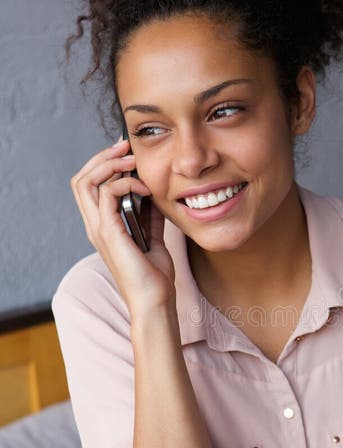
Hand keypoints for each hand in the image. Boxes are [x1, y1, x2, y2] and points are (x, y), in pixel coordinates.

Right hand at [70, 138, 175, 315]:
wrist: (155, 300)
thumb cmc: (154, 275)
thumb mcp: (154, 238)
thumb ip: (150, 217)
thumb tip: (154, 196)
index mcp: (103, 226)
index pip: (89, 186)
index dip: (104, 164)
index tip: (128, 153)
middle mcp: (95, 226)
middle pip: (81, 179)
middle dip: (102, 157)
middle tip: (126, 147)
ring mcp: (99, 229)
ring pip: (85, 182)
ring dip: (109, 164)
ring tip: (132, 160)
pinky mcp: (109, 232)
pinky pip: (107, 195)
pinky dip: (125, 183)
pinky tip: (145, 188)